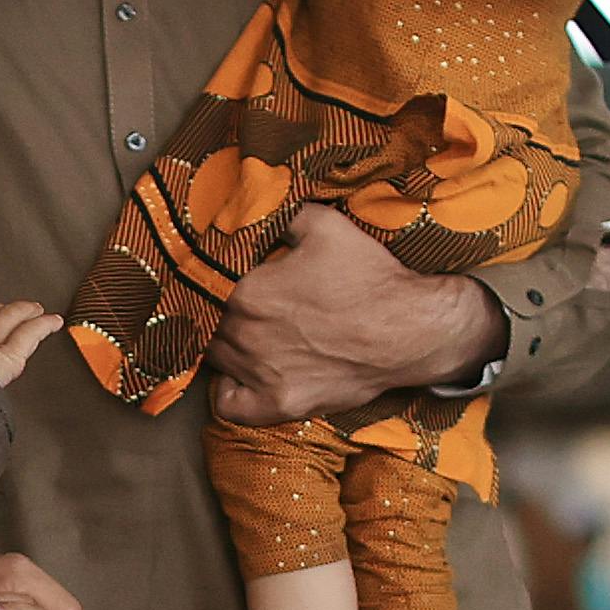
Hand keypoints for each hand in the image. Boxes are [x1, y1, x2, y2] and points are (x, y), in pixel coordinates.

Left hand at [205, 205, 503, 422]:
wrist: (410, 330)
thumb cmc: (369, 276)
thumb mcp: (324, 225)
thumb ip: (278, 214)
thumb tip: (249, 203)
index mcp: (246, 290)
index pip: (200, 285)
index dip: (203, 279)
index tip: (213, 274)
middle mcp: (244, 335)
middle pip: (204, 322)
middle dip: (211, 309)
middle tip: (229, 300)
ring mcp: (259, 374)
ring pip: (212, 359)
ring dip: (218, 344)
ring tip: (239, 332)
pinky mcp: (278, 404)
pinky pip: (230, 406)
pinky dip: (227, 392)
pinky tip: (240, 374)